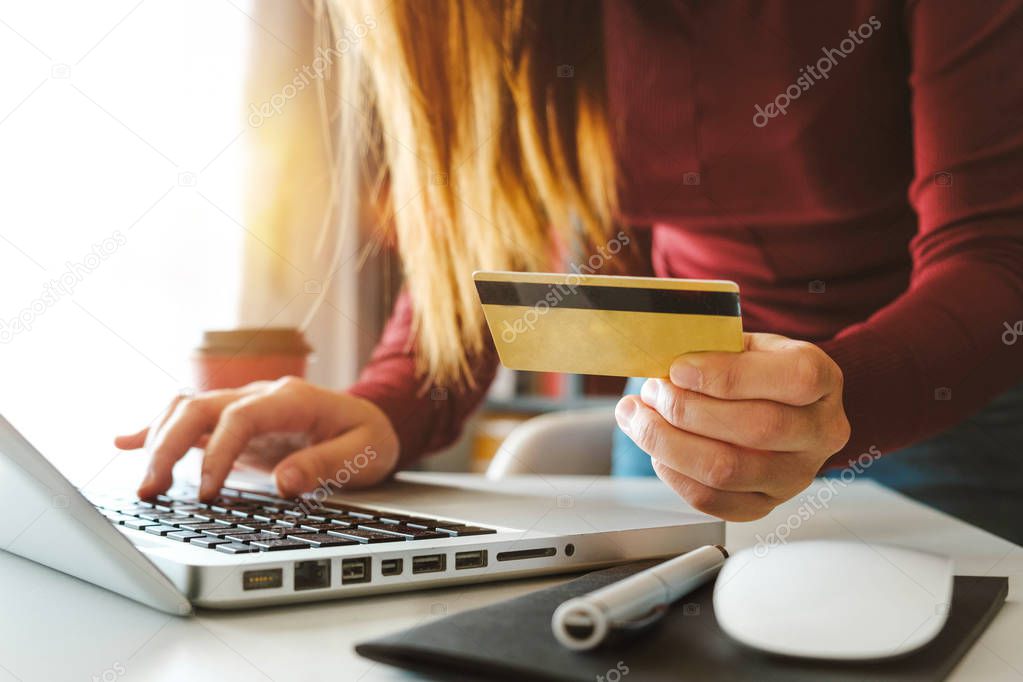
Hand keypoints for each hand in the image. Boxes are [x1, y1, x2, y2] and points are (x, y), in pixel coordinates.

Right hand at [115, 376, 399, 499]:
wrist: (371, 421)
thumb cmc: (369, 437)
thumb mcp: (364, 454)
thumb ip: (325, 465)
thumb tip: (284, 483)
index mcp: (293, 399)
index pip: (240, 416)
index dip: (218, 453)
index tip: (207, 494)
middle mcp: (261, 396)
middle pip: (199, 407)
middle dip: (168, 445)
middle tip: (152, 490)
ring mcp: (244, 406)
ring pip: (187, 408)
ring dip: (159, 440)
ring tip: (147, 485)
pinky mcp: (234, 423)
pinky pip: (189, 418)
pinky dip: (156, 429)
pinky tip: (124, 441)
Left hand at [615, 333, 849, 520]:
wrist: (775, 406)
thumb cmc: (755, 369)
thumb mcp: (746, 344)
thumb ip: (714, 350)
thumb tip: (662, 366)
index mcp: (823, 380)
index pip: (793, 379)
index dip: (729, 375)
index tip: (679, 369)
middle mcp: (820, 433)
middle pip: (756, 429)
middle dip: (687, 409)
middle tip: (652, 391)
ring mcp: (796, 476)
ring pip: (727, 471)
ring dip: (669, 443)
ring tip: (641, 418)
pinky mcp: (764, 504)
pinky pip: (712, 500)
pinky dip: (673, 474)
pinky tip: (657, 450)